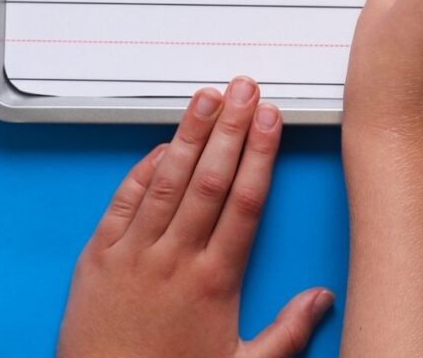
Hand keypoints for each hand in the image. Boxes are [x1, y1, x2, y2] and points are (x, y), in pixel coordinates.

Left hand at [57, 78, 332, 357]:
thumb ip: (287, 333)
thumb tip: (324, 299)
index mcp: (214, 281)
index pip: (245, 201)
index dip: (260, 154)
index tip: (271, 119)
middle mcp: (176, 259)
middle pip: (210, 179)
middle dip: (231, 128)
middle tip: (245, 89)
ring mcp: (134, 254)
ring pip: (167, 181)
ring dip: (190, 135)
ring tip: (207, 98)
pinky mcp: (98, 258)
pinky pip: (123, 203)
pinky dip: (141, 171)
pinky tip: (159, 145)